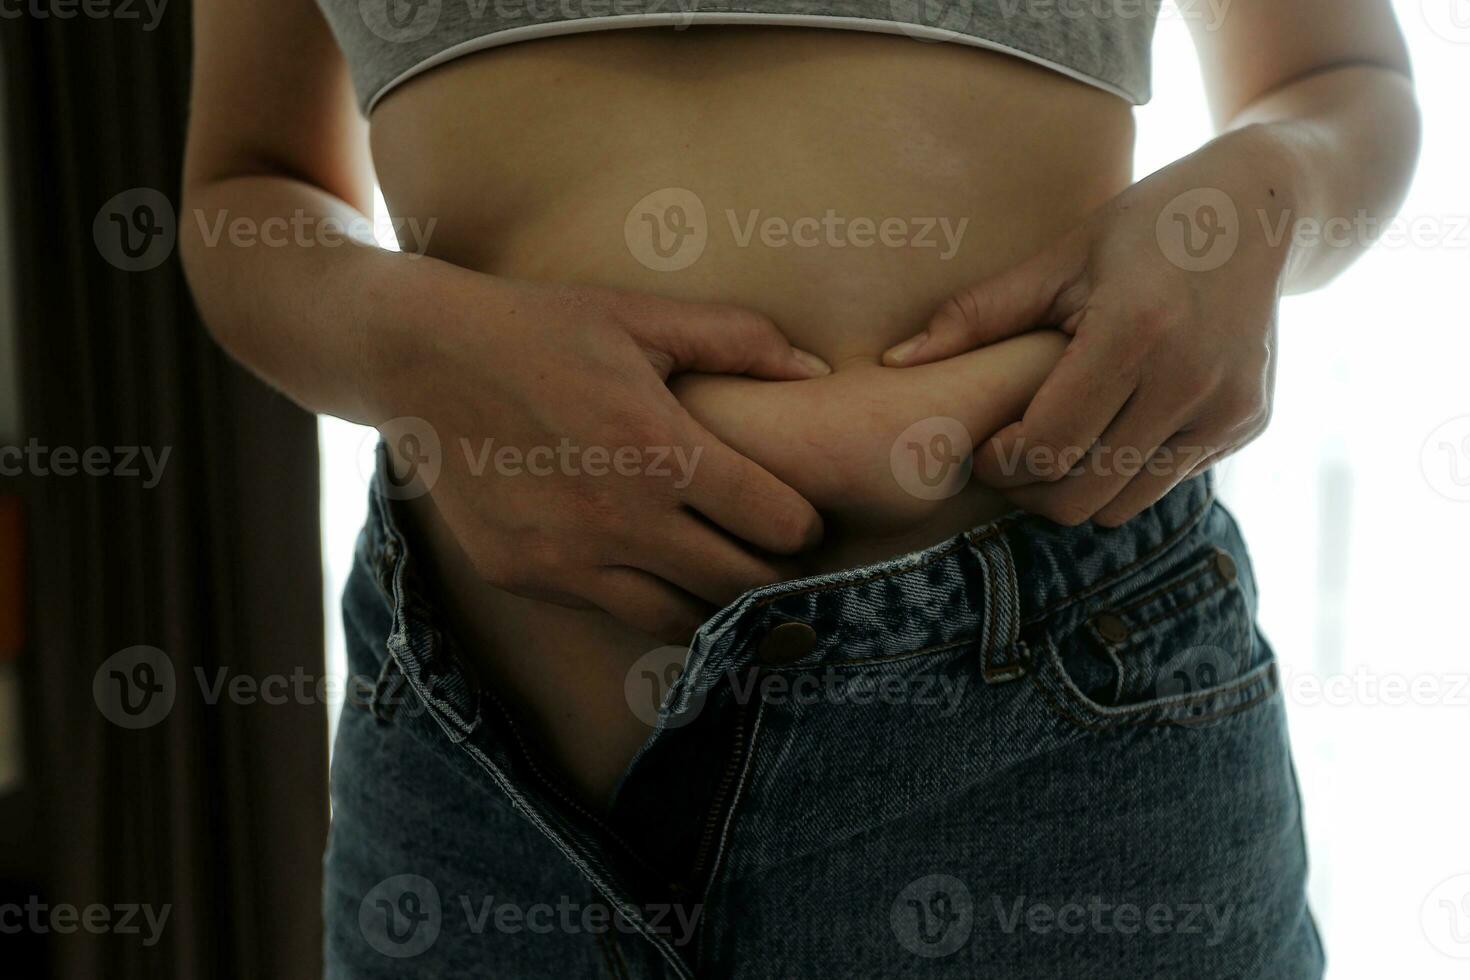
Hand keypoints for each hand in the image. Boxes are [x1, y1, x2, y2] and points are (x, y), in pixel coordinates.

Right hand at [376, 274, 830, 641]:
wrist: (419, 358)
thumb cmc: (543, 328)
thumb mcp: (642, 317)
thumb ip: (740, 340)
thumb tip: (819, 373)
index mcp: (660, 450)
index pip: (777, 524)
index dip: (805, 525)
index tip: (801, 517)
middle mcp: (618, 519)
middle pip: (739, 587)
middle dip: (773, 576)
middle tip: (776, 558)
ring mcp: (566, 560)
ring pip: (679, 622)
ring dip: (714, 607)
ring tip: (724, 577)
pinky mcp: (524, 579)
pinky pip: (611, 613)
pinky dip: (645, 601)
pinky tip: (653, 570)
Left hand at [882, 128, 1294, 525]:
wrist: (1258, 211)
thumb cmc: (1141, 228)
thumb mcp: (1057, 257)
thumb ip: (976, 315)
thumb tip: (893, 362)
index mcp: (1135, 332)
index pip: (1047, 448)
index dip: (999, 462)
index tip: (983, 443)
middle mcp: (1190, 380)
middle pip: (1079, 495)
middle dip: (1028, 488)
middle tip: (1008, 456)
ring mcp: (1228, 410)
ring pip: (1121, 506)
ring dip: (1075, 489)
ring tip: (1054, 444)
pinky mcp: (1247, 425)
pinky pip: (1164, 485)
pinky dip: (1124, 474)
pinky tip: (1109, 428)